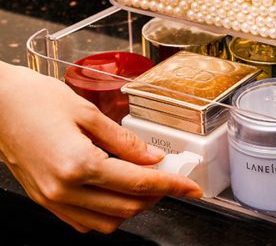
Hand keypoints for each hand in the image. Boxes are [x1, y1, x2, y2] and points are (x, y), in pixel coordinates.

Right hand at [0, 63, 202, 233]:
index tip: (191, 186)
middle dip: (156, 195)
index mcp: (78, 165)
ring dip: (133, 206)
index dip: (170, 186)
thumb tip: (151, 157)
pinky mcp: (44, 200)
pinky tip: (117, 188)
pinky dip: (108, 211)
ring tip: (147, 181)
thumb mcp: (87, 112)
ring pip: (106, 221)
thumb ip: (123, 140)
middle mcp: (64, 190)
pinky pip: (83, 220)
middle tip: (172, 177)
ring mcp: (52, 200)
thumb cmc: (37, 100)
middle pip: (125, 207)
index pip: (137, 183)